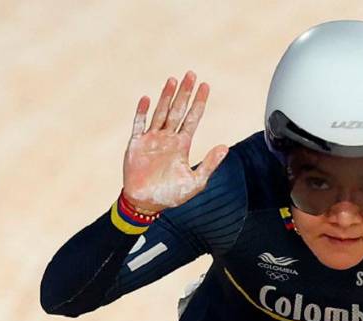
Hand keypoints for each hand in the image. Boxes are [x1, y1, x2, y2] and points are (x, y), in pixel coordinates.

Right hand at [123, 71, 228, 213]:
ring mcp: (152, 139)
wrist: (146, 204)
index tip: (206, 85)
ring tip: (173, 80)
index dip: (199, 102)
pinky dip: (142, 112)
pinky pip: (139, 124)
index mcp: (182, 145)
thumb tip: (225, 147)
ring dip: (166, 96)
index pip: (192, 118)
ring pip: (161, 112)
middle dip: (184, 93)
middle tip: (191, 74)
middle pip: (178, 110)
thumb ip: (209, 164)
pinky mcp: (136, 144)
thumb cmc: (171, 195)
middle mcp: (168, 138)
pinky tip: (147, 99)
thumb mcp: (195, 182)